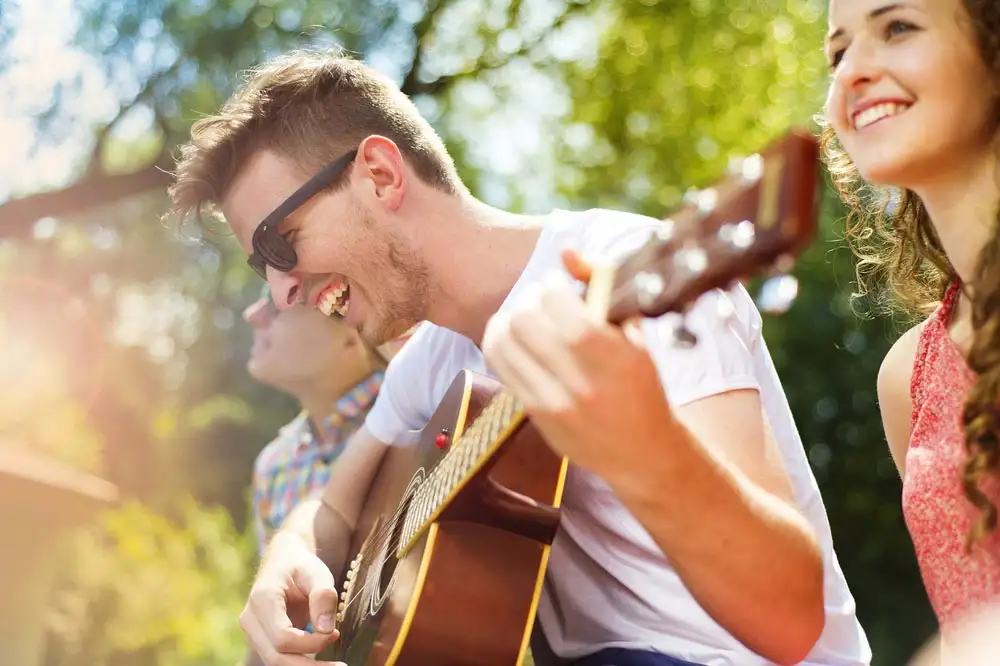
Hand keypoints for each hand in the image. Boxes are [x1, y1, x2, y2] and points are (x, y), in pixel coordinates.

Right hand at [240, 531, 343, 664]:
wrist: (283, 562)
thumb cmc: (301, 567)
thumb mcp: (317, 572)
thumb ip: (323, 596)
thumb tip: (325, 629)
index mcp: (262, 599)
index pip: (283, 637)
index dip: (311, 642)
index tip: (335, 633)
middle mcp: (250, 618)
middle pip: (275, 657)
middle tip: (341, 665)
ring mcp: (252, 631)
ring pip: (275, 661)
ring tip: (334, 664)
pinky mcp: (260, 639)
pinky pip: (278, 658)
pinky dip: (299, 662)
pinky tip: (320, 660)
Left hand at [481, 249, 676, 481]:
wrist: (642, 452)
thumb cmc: (642, 385)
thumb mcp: (636, 335)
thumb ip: (603, 288)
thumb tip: (566, 252)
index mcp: (613, 359)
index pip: (557, 305)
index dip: (551, 286)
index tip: (561, 288)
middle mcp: (580, 384)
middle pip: (522, 320)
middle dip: (529, 301)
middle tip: (542, 304)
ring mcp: (553, 403)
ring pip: (501, 342)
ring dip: (509, 320)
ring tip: (528, 320)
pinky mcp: (534, 415)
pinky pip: (500, 366)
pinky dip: (503, 344)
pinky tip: (520, 342)